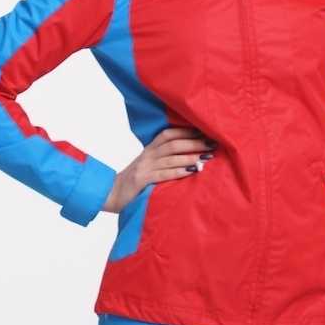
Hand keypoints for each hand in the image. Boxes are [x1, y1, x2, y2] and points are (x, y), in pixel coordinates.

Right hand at [102, 126, 217, 213]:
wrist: (112, 193)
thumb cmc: (137, 179)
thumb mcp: (150, 163)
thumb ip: (166, 156)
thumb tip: (193, 152)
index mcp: (150, 148)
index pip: (170, 134)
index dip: (187, 131)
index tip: (206, 131)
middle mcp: (148, 154)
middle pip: (173, 144)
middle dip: (194, 143)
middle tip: (212, 144)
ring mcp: (145, 166)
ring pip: (170, 158)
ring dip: (190, 157)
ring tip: (206, 157)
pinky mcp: (142, 180)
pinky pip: (163, 174)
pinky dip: (178, 171)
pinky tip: (191, 171)